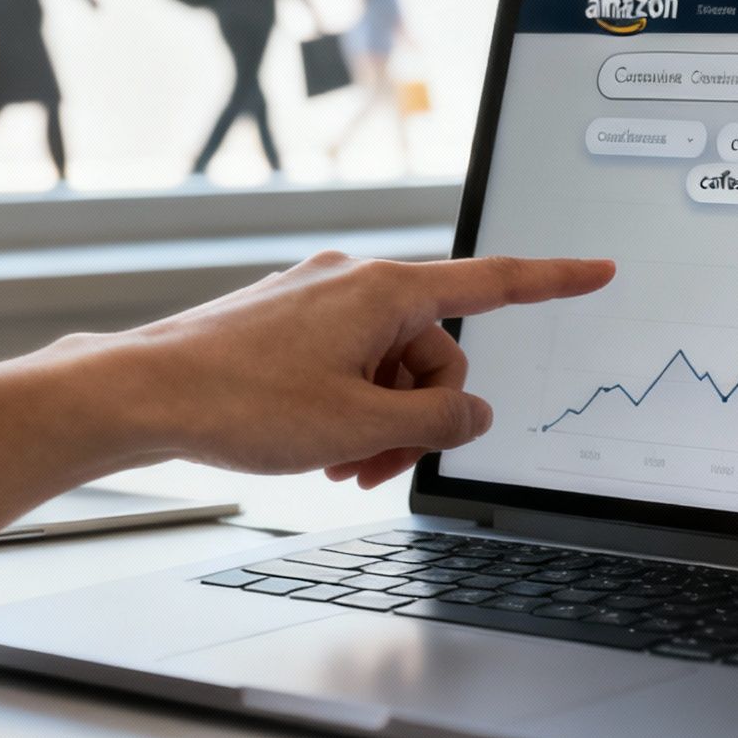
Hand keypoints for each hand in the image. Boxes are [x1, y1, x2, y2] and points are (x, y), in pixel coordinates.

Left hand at [73, 253, 613, 487]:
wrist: (139, 393)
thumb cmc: (237, 401)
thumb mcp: (357, 427)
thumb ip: (435, 426)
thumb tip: (474, 419)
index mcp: (385, 289)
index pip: (493, 282)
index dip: (554, 281)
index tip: (598, 270)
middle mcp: (355, 282)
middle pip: (435, 355)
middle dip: (421, 417)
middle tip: (376, 467)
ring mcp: (319, 299)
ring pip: (390, 368)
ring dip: (381, 421)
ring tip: (341, 465)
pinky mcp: (289, 322)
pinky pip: (349, 364)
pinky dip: (348, 408)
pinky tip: (320, 447)